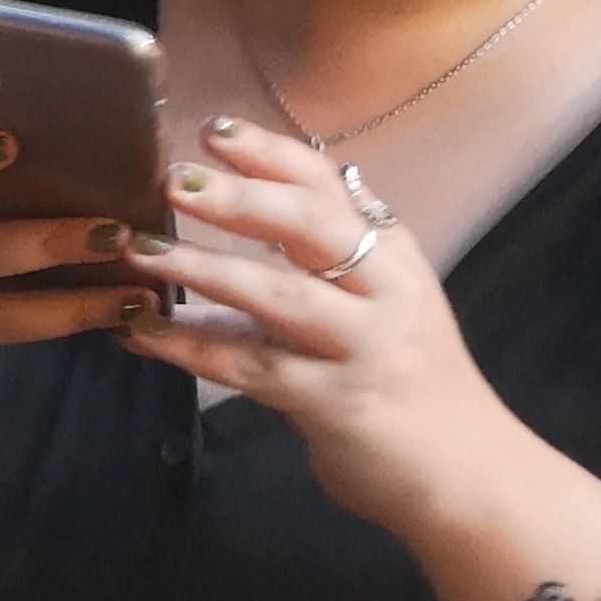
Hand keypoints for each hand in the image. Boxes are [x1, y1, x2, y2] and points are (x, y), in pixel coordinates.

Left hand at [120, 116, 518, 534]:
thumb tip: (256, 222)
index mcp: (390, 257)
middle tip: (174, 177)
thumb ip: (316, 268)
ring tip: (140, 249)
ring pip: (280, 295)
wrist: (461, 472)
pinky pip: (251, 368)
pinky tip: (141, 333)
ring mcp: (363, 346)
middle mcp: (385, 291)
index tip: (213, 128)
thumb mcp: (371, 310)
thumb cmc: (405, 385)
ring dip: (204, 269)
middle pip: (314, 226)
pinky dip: (192, 348)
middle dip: (242, 197)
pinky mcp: (334, 403)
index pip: (330, 187)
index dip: (272, 154)